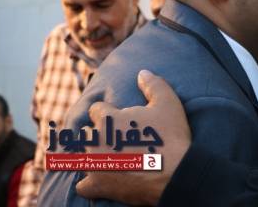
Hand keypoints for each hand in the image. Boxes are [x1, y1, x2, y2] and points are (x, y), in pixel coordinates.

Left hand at [76, 70, 190, 205]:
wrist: (175, 173)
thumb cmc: (172, 136)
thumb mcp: (168, 103)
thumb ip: (153, 85)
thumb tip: (142, 73)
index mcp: (108, 118)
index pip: (96, 110)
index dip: (108, 113)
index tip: (119, 119)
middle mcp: (95, 139)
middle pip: (87, 133)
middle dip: (99, 135)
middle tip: (117, 140)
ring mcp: (93, 163)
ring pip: (83, 157)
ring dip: (93, 157)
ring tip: (109, 159)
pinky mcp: (96, 185)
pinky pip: (83, 185)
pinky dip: (90, 184)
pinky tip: (101, 181)